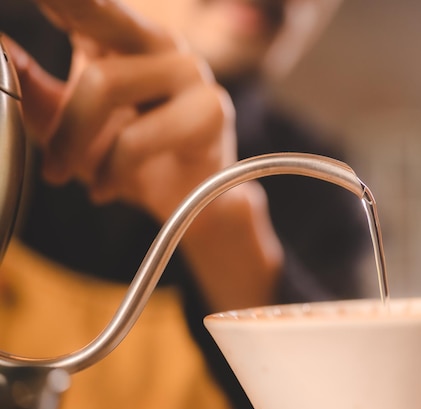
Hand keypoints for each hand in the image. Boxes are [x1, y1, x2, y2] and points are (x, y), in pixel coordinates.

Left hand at [6, 0, 283, 310]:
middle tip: (40, 1)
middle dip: (67, 3)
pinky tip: (102, 188)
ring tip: (57, 172)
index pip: (87, 4)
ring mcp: (190, 73)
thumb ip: (33, 87)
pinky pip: (136, 138)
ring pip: (105, 83)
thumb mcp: (71, 123)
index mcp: (124, 38)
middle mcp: (159, 43)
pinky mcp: (210, 112)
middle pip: (99, 11)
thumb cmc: (132, 156)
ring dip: (69, 138)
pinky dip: (109, 170)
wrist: (190, 201)